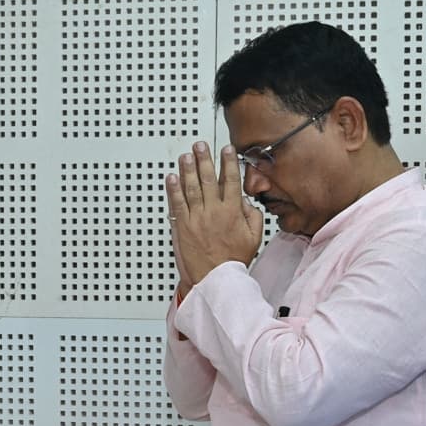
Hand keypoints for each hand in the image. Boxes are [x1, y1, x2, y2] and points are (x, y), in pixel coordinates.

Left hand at [165, 141, 261, 284]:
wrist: (214, 280)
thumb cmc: (232, 261)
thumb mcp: (254, 238)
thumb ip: (253, 216)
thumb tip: (246, 201)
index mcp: (232, 212)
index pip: (230, 181)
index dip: (228, 163)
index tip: (226, 150)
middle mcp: (213, 212)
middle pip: (207, 179)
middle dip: (204, 159)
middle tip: (201, 145)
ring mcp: (196, 218)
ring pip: (190, 188)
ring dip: (187, 169)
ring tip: (185, 156)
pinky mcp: (182, 227)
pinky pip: (176, 204)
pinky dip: (173, 189)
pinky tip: (171, 177)